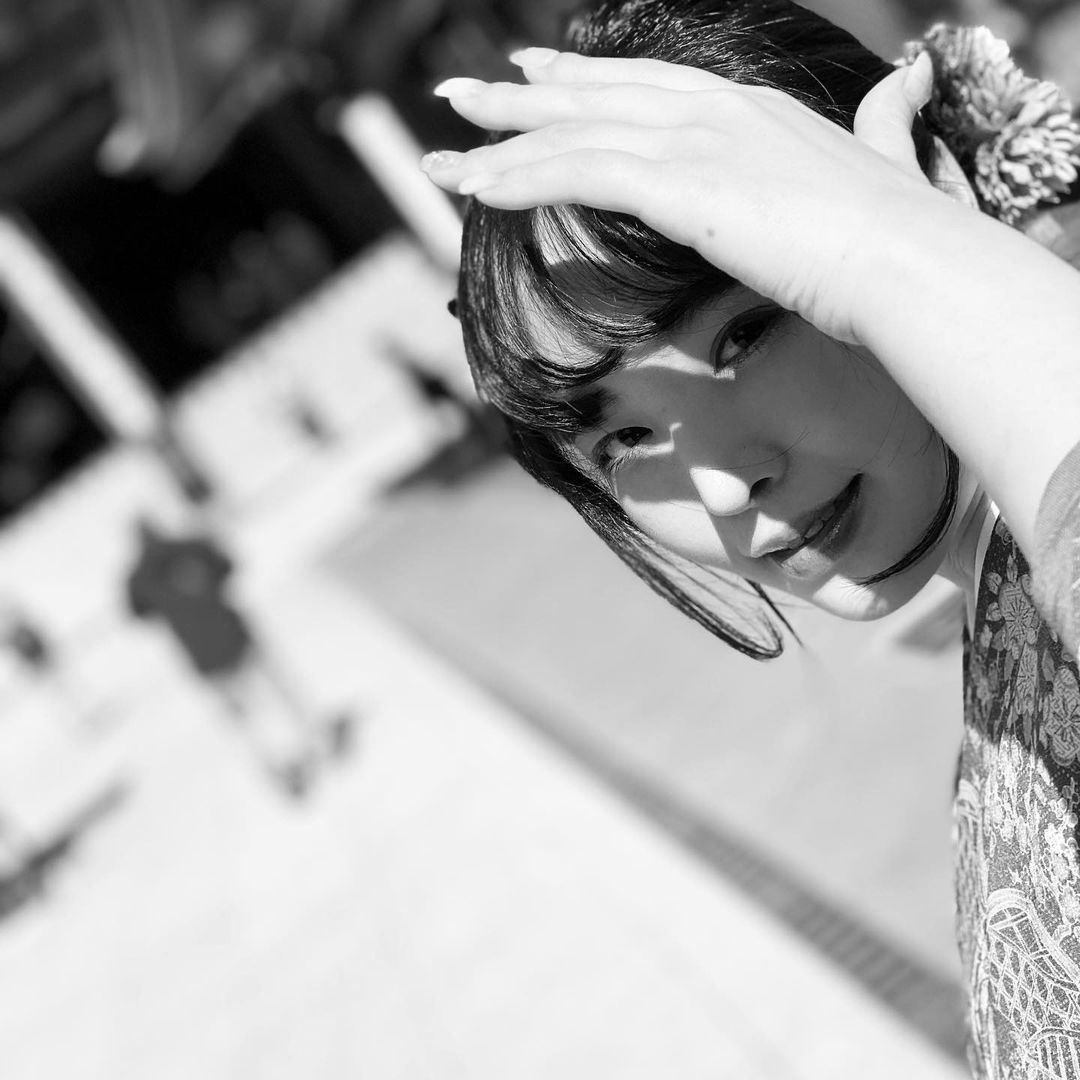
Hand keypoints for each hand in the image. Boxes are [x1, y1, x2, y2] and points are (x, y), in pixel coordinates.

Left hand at [422, 49, 942, 344]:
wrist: (907, 258)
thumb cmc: (896, 230)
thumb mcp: (882, 162)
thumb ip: (883, 122)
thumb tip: (905, 85)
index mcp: (748, 106)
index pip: (646, 80)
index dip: (585, 75)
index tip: (537, 70)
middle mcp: (712, 110)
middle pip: (594, 96)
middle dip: (520, 96)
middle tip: (462, 94)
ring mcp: (695, 143)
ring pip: (574, 137)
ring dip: (500, 147)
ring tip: (440, 158)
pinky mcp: (681, 185)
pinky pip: (580, 176)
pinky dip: (522, 181)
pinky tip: (476, 190)